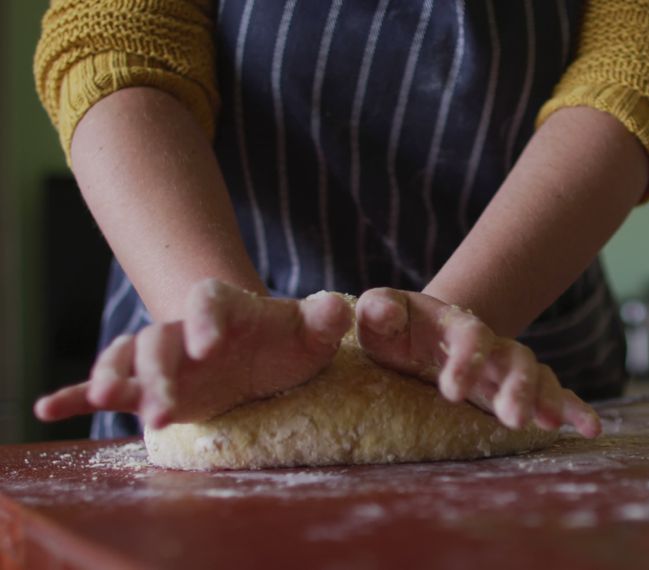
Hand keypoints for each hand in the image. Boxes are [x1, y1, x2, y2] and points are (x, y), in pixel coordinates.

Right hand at [34, 279, 351, 428]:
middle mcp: (185, 330)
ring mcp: (163, 358)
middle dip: (159, 367)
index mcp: (225, 309)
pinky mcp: (147, 387)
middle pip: (160, 338)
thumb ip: (323, 318)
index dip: (206, 319)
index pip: (209, 302)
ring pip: (127, 358)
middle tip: (165, 403)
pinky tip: (46, 407)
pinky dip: (74, 394)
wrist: (260, 352)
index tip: (210, 345)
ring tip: (106, 401)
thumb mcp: (311, 332)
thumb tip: (338, 308)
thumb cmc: (287, 340)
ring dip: (114, 376)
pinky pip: (104, 385)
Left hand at [355, 288, 601, 437]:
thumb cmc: (397, 330)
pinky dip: (575, 408)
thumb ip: (378, 309)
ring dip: (545, 398)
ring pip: (537, 376)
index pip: (471, 335)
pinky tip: (591, 428)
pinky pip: (555, 395)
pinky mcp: (519, 390)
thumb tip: (384, 311)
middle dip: (516, 386)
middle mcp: (491, 345)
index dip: (466, 359)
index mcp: (457, 325)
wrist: (421, 335)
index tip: (451, 391)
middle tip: (510, 416)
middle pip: (515, 358)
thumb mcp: (382, 316)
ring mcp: (508, 367)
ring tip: (547, 424)